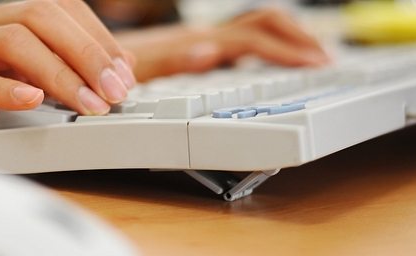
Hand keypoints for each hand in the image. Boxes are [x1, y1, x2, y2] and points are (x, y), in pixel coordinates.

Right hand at [0, 0, 135, 145]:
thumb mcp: (6, 75)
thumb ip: (51, 71)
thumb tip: (107, 73)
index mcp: (2, 21)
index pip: (60, 10)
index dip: (98, 38)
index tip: (125, 74)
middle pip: (42, 17)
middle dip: (88, 52)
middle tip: (116, 91)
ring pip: (12, 42)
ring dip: (58, 72)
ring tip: (87, 104)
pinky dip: (5, 88)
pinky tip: (31, 100)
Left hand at [115, 8, 329, 81]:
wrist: (91, 62)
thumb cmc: (112, 69)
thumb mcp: (140, 71)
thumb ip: (174, 61)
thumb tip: (210, 52)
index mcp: (198, 44)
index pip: (254, 38)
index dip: (288, 51)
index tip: (317, 66)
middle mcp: (204, 39)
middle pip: (264, 23)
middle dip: (298, 39)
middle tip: (325, 61)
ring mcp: (202, 43)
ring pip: (255, 29)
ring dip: (286, 40)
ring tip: (309, 60)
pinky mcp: (197, 51)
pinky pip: (241, 43)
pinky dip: (266, 49)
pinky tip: (270, 66)